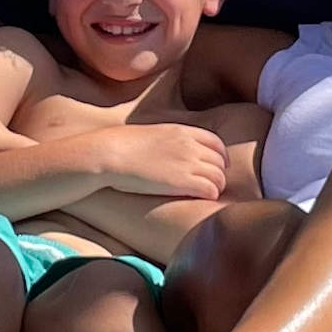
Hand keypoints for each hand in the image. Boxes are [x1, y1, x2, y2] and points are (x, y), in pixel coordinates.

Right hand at [97, 123, 228, 199]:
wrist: (110, 153)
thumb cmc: (122, 146)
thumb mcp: (153, 134)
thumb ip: (170, 140)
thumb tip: (170, 151)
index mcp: (183, 131)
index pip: (217, 143)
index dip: (221, 157)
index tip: (216, 167)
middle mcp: (190, 145)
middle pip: (220, 162)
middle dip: (218, 174)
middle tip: (209, 185)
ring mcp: (188, 163)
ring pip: (219, 178)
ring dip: (215, 187)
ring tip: (204, 195)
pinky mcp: (183, 182)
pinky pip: (211, 190)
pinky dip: (210, 196)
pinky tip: (199, 199)